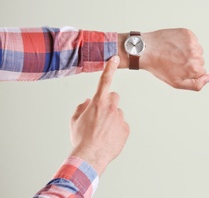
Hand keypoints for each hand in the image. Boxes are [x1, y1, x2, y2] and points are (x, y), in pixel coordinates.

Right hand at [69, 56, 128, 175]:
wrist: (90, 156)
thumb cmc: (81, 138)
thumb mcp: (75, 121)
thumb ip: (81, 107)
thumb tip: (87, 102)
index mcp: (98, 102)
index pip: (104, 80)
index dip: (109, 68)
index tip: (114, 58)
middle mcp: (111, 107)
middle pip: (114, 97)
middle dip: (109, 103)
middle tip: (101, 115)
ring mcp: (120, 118)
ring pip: (117, 114)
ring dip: (112, 119)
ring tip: (102, 133)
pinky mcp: (126, 128)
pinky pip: (122, 126)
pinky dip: (117, 130)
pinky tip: (109, 139)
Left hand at [118, 28, 208, 90]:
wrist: (146, 49)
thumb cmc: (159, 67)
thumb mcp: (176, 83)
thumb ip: (197, 84)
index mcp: (194, 68)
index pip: (202, 71)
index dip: (190, 72)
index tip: (179, 69)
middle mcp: (195, 54)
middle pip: (201, 60)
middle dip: (190, 62)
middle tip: (175, 61)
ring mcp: (192, 42)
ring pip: (198, 50)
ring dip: (189, 52)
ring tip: (174, 53)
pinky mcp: (188, 33)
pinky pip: (193, 40)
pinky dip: (186, 43)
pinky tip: (175, 45)